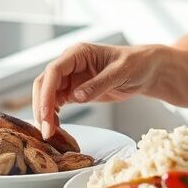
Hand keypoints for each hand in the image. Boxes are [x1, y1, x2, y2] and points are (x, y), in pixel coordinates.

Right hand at [33, 42, 156, 140]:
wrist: (145, 70)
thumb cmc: (136, 64)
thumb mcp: (121, 72)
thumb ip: (99, 83)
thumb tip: (77, 96)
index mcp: (78, 53)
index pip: (54, 70)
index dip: (47, 92)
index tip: (46, 113)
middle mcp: (70, 64)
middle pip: (45, 83)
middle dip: (42, 106)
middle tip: (46, 130)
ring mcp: (70, 78)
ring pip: (47, 95)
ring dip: (45, 113)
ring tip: (49, 134)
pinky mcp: (74, 91)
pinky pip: (56, 103)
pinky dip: (53, 115)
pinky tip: (55, 128)